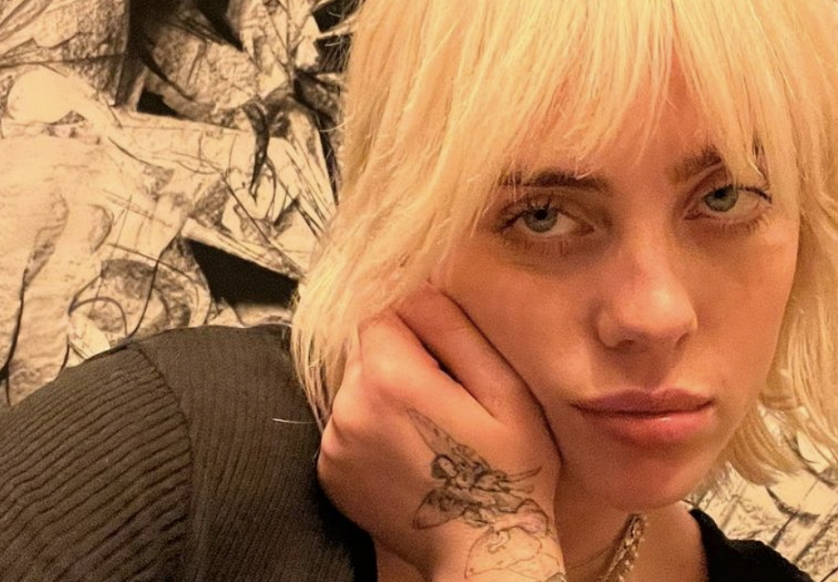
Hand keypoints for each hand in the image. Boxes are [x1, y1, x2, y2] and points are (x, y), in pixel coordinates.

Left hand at [317, 285, 564, 581]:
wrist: (482, 552)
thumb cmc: (508, 471)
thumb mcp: (503, 390)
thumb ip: (454, 329)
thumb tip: (419, 285)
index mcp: (389, 379)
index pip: (381, 313)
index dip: (417, 326)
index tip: (447, 357)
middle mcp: (347, 408)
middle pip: (364, 349)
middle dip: (400, 358)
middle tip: (446, 396)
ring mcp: (333, 445)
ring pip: (354, 387)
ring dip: (384, 395)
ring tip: (429, 430)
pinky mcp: (329, 472)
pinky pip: (346, 425)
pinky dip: (371, 429)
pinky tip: (410, 453)